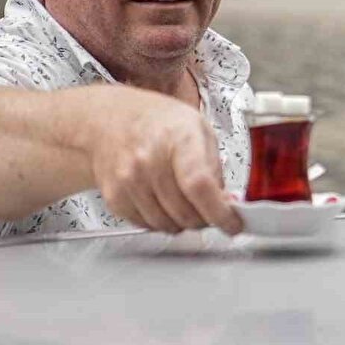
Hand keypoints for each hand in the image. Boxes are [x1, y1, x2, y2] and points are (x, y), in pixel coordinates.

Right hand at [88, 95, 241, 235]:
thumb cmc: (157, 123)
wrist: (111, 120)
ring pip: (167, 224)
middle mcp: (149, 159)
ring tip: (185, 202)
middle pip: (185, 211)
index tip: (232, 223)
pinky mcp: (114, 196)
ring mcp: (128, 180)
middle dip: (205, 219)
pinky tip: (163, 202)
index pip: (199, 185)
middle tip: (210, 210)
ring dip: (182, 222)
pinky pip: (146, 225)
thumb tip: (226, 202)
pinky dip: (160, 221)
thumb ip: (215, 167)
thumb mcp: (199, 130)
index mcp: (179, 138)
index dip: (219, 212)